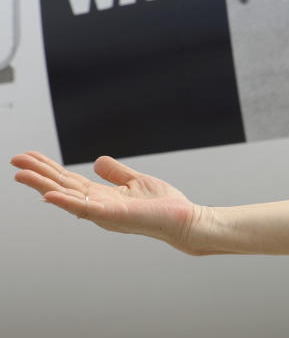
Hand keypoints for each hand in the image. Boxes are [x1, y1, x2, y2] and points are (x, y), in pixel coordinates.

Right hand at [11, 151, 204, 254]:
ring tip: (21, 175)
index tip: (29, 157)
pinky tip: (49, 194)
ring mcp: (103, 212)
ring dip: (43, 185)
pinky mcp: (113, 216)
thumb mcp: (135, 181)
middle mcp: (97, 206)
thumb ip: (116, 172)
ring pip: (67, 197)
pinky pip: (85, 208)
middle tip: (15, 161)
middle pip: (62, 186)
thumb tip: (97, 161)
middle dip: (38, 174)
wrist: (184, 219)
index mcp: (101, 196)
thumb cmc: (163, 205)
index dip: (49, 168)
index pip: (69, 180)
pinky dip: (66, 201)